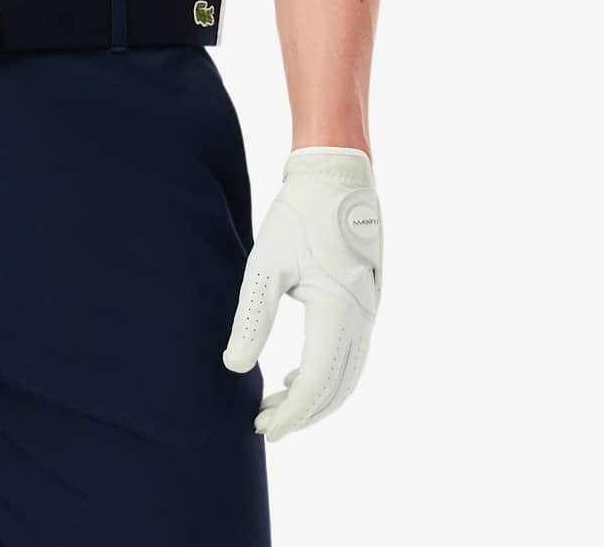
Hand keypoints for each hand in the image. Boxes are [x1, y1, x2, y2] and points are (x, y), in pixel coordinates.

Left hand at [220, 145, 381, 440]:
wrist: (335, 174)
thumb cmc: (297, 215)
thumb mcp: (265, 264)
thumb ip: (251, 319)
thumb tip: (233, 368)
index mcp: (337, 313)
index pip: (315, 384)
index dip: (290, 414)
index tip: (262, 429)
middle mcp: (361, 319)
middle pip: (336, 388)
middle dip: (302, 413)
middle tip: (265, 424)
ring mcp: (369, 310)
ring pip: (348, 374)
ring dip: (317, 397)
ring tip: (280, 405)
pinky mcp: (366, 300)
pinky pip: (353, 354)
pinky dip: (329, 374)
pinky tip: (298, 373)